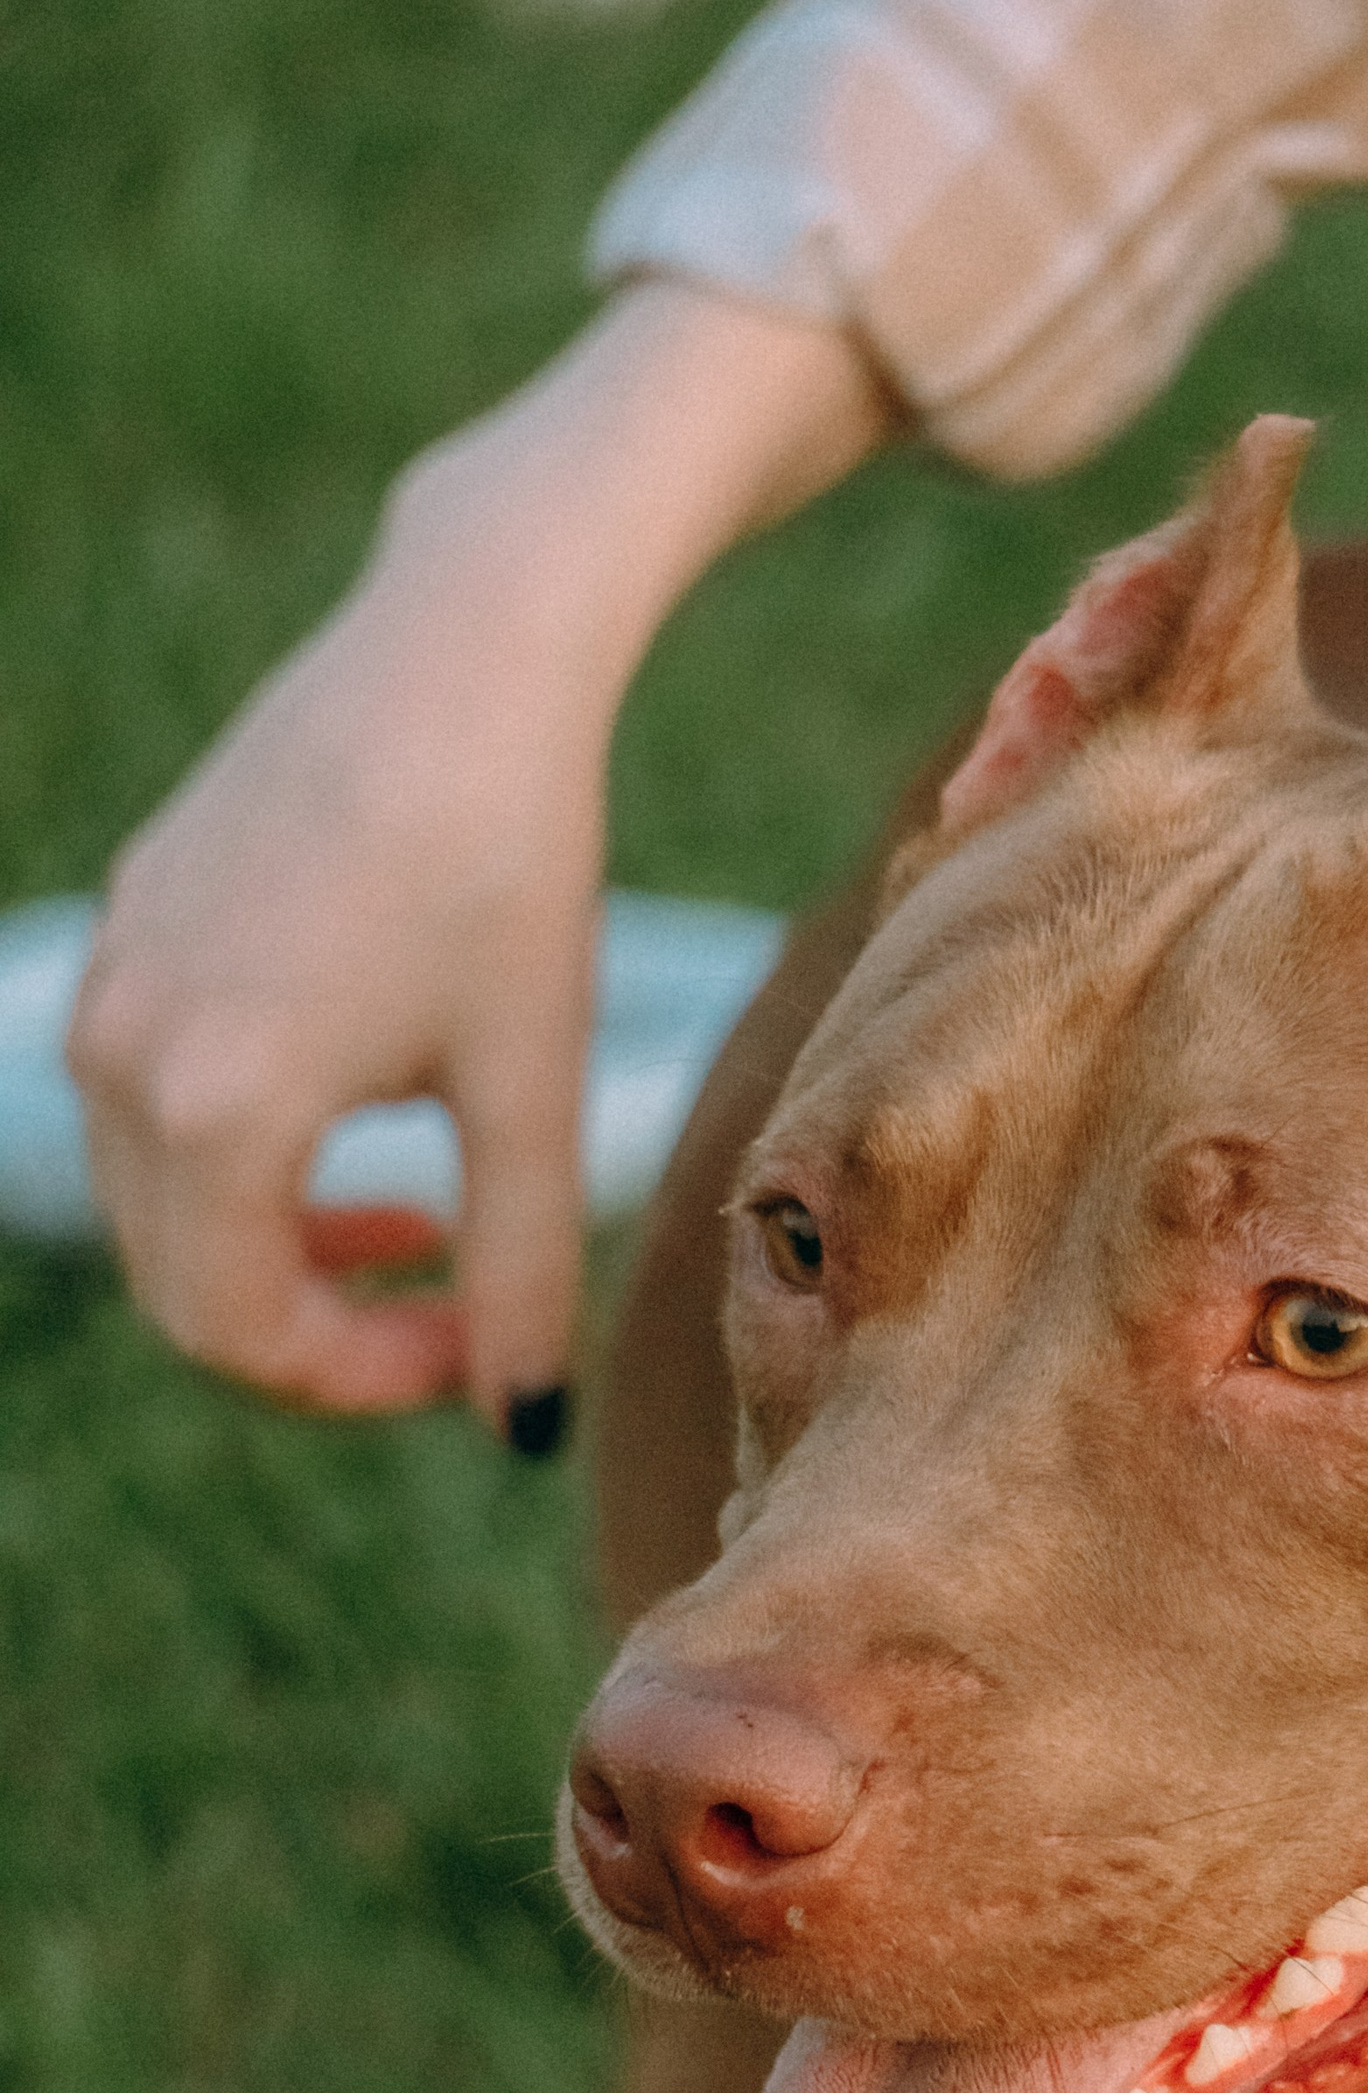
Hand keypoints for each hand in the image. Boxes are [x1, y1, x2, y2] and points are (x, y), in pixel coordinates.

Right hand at [71, 281, 888, 1427]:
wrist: (463, 658)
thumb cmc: (515, 868)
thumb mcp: (532, 1092)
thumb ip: (525, 1279)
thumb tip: (530, 1433)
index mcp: (218, 1106)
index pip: (242, 1337)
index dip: (364, 1383)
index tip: (477, 1359)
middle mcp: (123, 1049)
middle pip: (184, 1288)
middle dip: (321, 1333)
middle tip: (458, 1318)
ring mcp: (110, 983)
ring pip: (162, 1204)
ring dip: (283, 1250)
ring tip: (425, 1221)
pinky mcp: (128, 929)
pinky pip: (155, 1105)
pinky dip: (251, 1160)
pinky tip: (367, 1116)